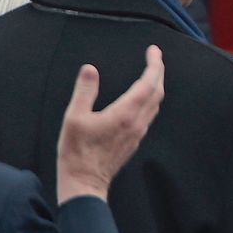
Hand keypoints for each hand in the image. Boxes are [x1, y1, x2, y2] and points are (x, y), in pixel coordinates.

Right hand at [56, 45, 164, 202]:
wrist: (85, 182)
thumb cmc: (77, 152)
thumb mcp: (74, 117)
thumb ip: (84, 91)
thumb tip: (90, 69)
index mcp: (125, 114)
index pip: (148, 84)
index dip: (154, 65)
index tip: (154, 51)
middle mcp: (136, 122)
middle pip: (157, 92)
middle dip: (158, 71)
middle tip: (154, 57)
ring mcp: (137, 132)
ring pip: (155, 104)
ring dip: (156, 85)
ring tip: (151, 73)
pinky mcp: (134, 140)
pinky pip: (149, 114)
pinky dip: (150, 99)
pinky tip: (142, 97)